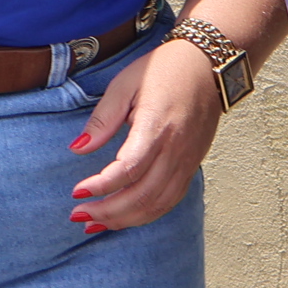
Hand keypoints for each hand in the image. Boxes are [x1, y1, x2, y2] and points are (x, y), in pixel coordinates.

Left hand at [67, 38, 222, 230]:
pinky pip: (171, 199)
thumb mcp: (125, 85)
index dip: (101, 186)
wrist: (210, 65)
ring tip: (96, 222)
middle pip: (142, 195)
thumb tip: (78, 148)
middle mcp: (176, 149)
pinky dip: (147, 214)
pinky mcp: (193, 164)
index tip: (77, 192)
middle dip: (107, 211)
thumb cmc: (166, 70)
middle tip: (78, 213)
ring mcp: (187, 160)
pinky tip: (126, 216)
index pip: (129, 169)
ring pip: (157, 204)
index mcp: (157, 127)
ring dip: (125, 219)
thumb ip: (102, 120)